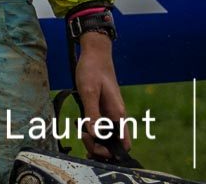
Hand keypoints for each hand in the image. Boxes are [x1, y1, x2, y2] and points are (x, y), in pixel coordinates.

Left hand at [72, 32, 127, 160]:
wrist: (95, 53)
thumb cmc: (92, 69)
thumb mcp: (88, 91)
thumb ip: (92, 113)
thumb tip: (95, 135)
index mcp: (117, 114)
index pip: (123, 144)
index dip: (110, 152)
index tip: (93, 145)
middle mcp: (117, 116)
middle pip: (114, 143)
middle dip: (99, 146)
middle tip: (83, 137)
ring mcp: (110, 112)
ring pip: (106, 135)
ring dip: (95, 139)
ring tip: (81, 132)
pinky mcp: (103, 108)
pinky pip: (100, 126)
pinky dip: (92, 130)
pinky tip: (82, 128)